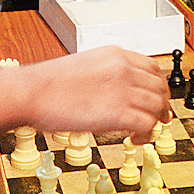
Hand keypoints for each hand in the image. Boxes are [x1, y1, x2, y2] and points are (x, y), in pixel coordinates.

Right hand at [23, 45, 169, 138]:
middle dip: (161, 104)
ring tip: (144, 131)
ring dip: (156, 120)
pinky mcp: (119, 112)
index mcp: (116, 54)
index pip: (152, 67)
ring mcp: (123, 89)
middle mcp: (124, 68)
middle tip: (157, 117)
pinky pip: (148, 124)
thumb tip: (115, 91)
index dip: (157, 85)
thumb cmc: (48, 84)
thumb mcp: (85, 66)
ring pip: (158, 105)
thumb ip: (106, 74)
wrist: (31, 92)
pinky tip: (134, 139)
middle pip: (160, 86)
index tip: (154, 97)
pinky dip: (146, 134)